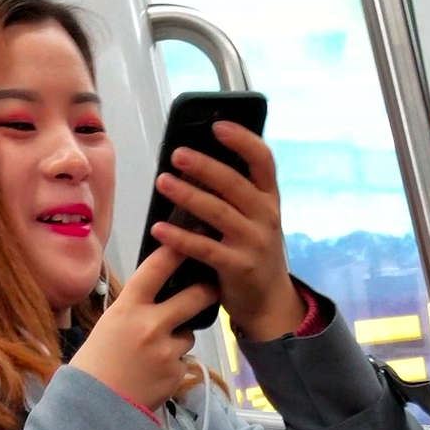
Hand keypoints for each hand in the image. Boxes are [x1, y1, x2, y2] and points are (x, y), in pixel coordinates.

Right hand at [70, 245, 218, 410]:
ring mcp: (165, 351)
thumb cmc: (96, 364)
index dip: (177, 250)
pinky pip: (182, 362)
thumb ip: (136, 308)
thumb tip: (161, 292)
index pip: (157, 268)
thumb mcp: (110, 325)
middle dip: (206, 292)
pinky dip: (172, 366)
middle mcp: (149, 326)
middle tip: (210, 288)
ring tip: (153, 353)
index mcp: (127, 308)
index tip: (192, 237)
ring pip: (188, 335)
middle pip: (194, 298)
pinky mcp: (175, 374)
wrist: (93, 407)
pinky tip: (152, 374)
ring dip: (179, 339)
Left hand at [151, 124, 302, 341]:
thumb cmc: (254, 253)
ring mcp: (253, 243)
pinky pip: (205, 249)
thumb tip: (197, 163)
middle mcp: (266, 217)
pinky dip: (180, 238)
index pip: (263, 160)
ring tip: (162, 182)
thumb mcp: (255, 220)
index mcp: (270, 199)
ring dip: (187, 195)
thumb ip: (236, 195)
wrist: (270, 302)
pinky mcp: (238, 267)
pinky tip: (159, 229)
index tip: (218, 126)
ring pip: (217, 213)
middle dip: (204, 166)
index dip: (242, 140)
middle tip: (176, 154)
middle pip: (234, 183)